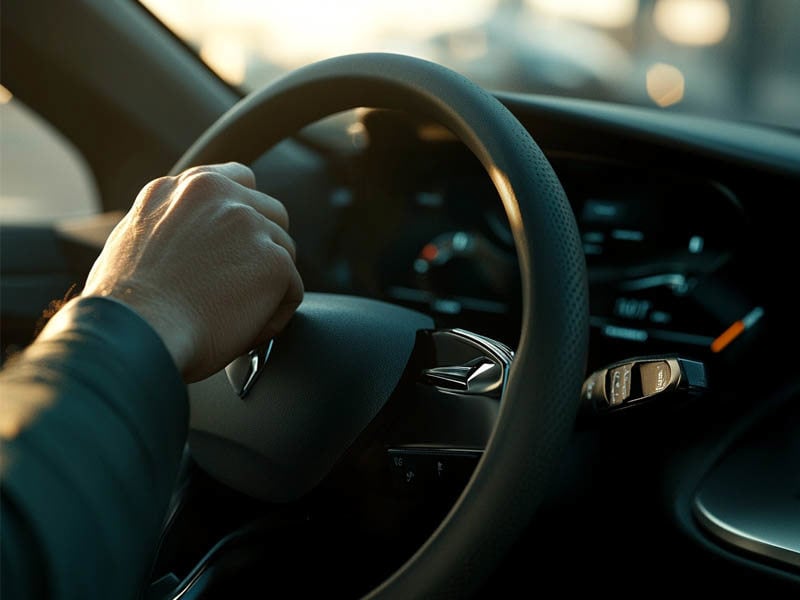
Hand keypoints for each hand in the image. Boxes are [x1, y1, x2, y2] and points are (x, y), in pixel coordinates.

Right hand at [82, 163, 303, 381]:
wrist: (137, 332)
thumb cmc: (125, 304)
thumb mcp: (134, 238)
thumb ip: (171, 221)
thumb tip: (188, 233)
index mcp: (186, 187)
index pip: (239, 180)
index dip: (245, 213)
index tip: (239, 242)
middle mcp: (221, 195)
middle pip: (272, 214)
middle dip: (264, 248)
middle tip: (240, 286)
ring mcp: (251, 225)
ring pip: (285, 253)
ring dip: (268, 286)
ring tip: (231, 317)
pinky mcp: (275, 260)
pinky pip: (293, 291)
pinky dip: (274, 317)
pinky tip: (243, 332)